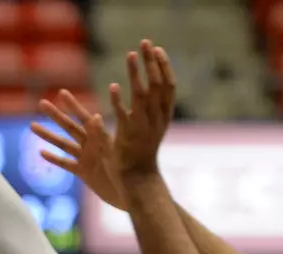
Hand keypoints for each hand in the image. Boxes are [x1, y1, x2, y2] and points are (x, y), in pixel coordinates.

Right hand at [32, 91, 125, 209]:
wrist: (133, 191)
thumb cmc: (129, 170)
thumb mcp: (114, 151)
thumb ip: (102, 135)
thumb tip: (95, 116)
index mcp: (100, 137)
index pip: (83, 117)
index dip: (72, 105)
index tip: (62, 92)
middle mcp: (91, 145)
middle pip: (69, 127)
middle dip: (55, 115)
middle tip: (41, 103)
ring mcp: (86, 158)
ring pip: (63, 143)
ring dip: (48, 135)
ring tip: (32, 125)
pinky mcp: (83, 172)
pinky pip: (66, 164)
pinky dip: (54, 158)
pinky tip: (41, 152)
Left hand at [110, 41, 176, 180]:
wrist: (138, 181)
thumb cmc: (142, 154)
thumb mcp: (153, 128)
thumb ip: (153, 108)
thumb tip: (152, 89)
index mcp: (164, 116)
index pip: (168, 85)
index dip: (164, 66)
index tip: (157, 49)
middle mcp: (156, 119)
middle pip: (158, 84)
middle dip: (152, 62)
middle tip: (145, 42)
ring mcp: (142, 127)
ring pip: (142, 95)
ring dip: (136, 73)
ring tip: (130, 55)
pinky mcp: (127, 137)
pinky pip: (123, 116)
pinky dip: (119, 101)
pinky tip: (113, 86)